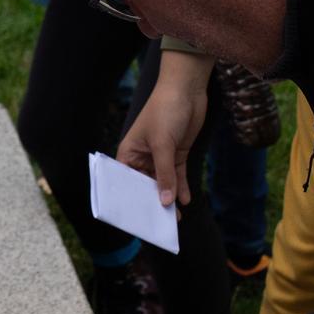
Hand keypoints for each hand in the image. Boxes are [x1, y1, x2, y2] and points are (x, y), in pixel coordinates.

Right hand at [117, 51, 213, 208]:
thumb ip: (165, 174)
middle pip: (146, 186)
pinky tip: (186, 200)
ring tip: (176, 218)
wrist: (186, 89)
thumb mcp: (163, 145)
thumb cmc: (165, 111)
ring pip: (163, 183)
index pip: (127, 183)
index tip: (139, 220)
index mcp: (128, 154)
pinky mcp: (177, 153)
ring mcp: (160, 156)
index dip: (132, 201)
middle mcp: (141, 158)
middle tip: (161, 224)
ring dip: (169, 198)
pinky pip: (178, 176)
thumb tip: (165, 201)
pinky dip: (181, 187)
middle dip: (153, 203)